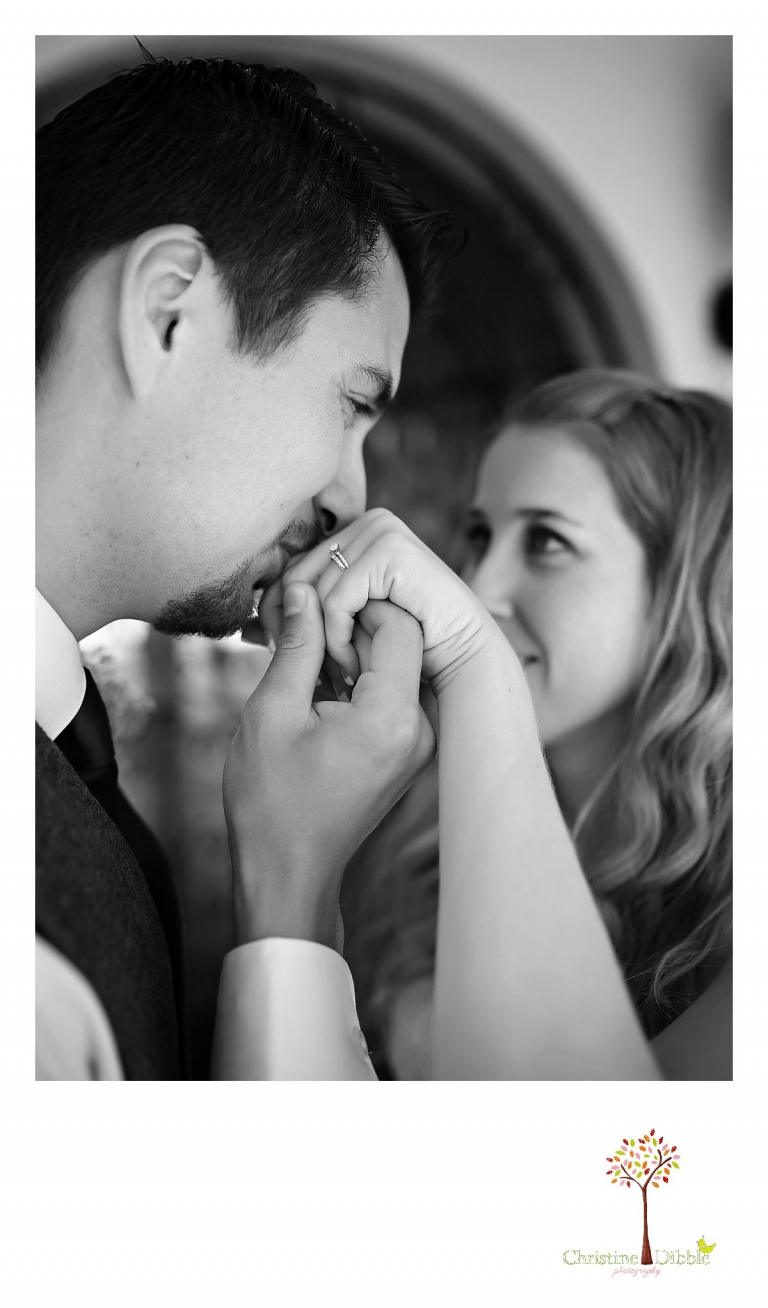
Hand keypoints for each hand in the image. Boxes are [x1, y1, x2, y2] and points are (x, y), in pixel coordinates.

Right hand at [223, 579, 435, 949]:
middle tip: (299, 632)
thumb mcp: (273, 712)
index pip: (399, 624)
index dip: (354, 606)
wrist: (287, 872)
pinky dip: (357, 679)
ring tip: (302, 662)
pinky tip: (316, 688)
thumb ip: (297, 644)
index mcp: (391, 718)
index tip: (310, 617)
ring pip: (396, 665)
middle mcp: (419, 729)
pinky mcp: (405, 751)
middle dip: (351, 626)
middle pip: (402, 642)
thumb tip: (304, 589)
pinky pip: (391, 694)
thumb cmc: (272, 802)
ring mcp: (417, 743)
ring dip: (351, 652)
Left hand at [267, 509, 504, 693]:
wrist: (461, 665)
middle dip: (291, 631)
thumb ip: (298, 629)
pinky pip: (338, 597)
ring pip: (312, 589)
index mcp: (348, 537)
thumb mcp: (340, 638)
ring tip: (333, 678)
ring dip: (318, 643)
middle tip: (305, 674)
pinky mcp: (393, 548)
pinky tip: (354, 669)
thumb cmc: (400, 656)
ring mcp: (380, 530)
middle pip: (294, 578)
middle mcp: (363, 524)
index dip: (277, 616)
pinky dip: (339, 639)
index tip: (279, 657)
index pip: (288, 570)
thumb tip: (244, 627)